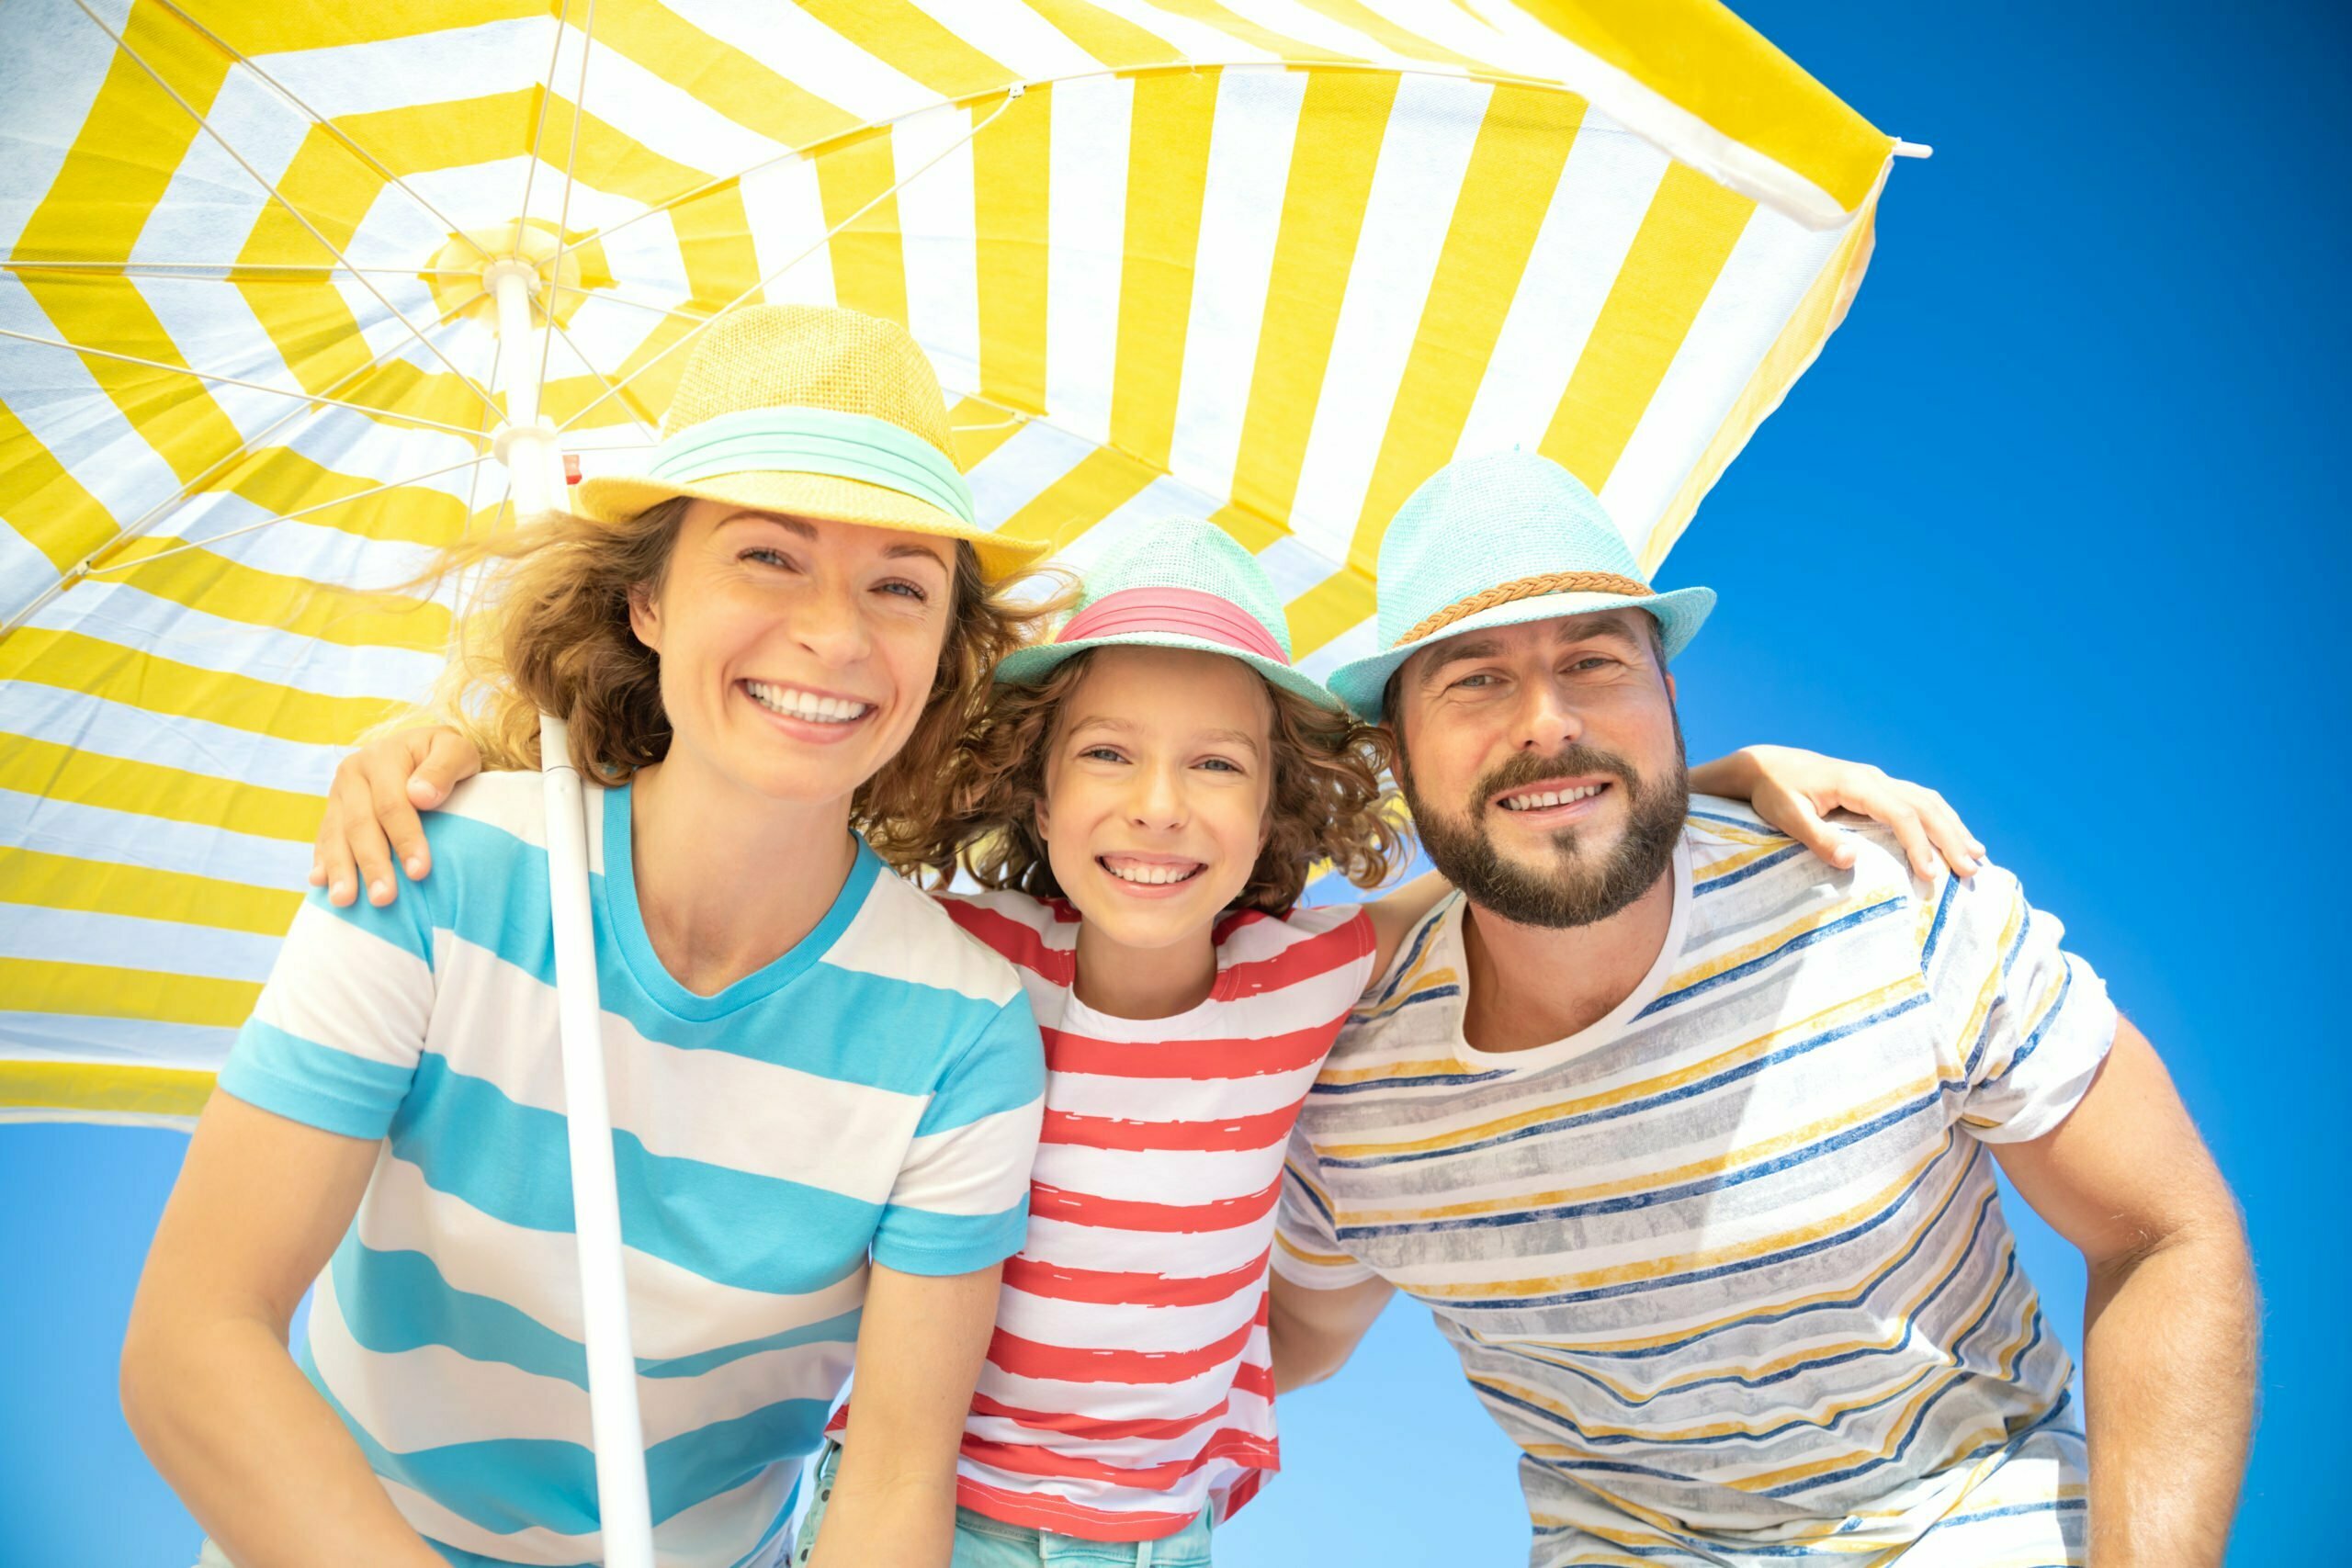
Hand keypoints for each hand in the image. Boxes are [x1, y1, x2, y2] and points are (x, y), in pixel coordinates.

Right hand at [308, 726, 481, 906]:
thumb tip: (421, 796)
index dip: (405, 838)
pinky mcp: (332, 811)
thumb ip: (444, 768)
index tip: (419, 872)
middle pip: (360, 824)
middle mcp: (353, 773)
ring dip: (340, 870)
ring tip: (345, 901)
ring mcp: (339, 794)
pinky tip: (320, 884)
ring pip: (336, 834)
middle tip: (384, 898)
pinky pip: (323, 838)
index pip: (392, 804)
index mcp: (383, 757)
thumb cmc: (445, 756)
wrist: (419, 748)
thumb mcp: (456, 750)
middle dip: (372, 863)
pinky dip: (322, 862)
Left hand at [1709, 745, 1984, 879]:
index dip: (1919, 844)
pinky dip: (1941, 819)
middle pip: (1924, 805)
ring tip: (1977, 856)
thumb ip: (1816, 838)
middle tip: (1972, 871)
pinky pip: (1918, 801)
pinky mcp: (1876, 788)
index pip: (1900, 813)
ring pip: (1927, 800)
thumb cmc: (1773, 792)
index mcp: (1855, 783)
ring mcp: (1878, 780)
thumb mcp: (1786, 815)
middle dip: (1951, 838)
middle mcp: (1873, 778)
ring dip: (1953, 827)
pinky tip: (1954, 837)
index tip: (1931, 874)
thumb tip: (1851, 862)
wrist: (1765, 765)